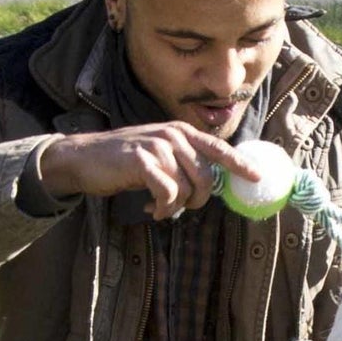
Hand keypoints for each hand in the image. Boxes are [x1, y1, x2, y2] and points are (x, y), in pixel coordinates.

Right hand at [37, 123, 262, 220]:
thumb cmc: (124, 162)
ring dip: (175, 207)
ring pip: (187, 188)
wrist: (84, 159)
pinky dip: (163, 208)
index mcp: (181, 132)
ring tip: (159, 207)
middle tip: (181, 208)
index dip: (239, 164)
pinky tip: (151, 208)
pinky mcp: (143, 161)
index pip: (218, 148)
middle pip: (205, 176)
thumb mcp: (159, 155)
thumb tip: (210, 184)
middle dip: (197, 200)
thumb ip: (183, 162)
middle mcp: (172, 134)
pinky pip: (168, 194)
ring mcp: (158, 145)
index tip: (257, 177)